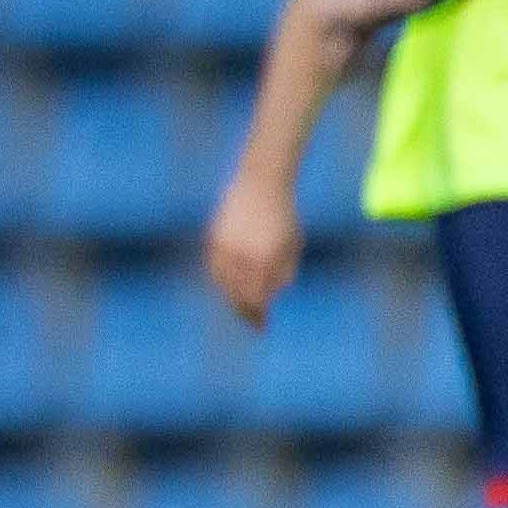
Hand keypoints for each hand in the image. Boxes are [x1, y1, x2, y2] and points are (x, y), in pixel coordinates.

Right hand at [202, 163, 304, 327]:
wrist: (262, 180)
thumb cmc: (283, 213)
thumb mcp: (293, 242)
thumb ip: (285, 270)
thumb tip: (274, 293)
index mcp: (266, 258)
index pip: (257, 299)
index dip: (258, 317)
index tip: (262, 327)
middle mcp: (244, 255)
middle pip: (237, 296)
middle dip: (244, 311)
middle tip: (251, 321)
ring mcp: (227, 245)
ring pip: (222, 283)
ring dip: (231, 296)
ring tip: (240, 303)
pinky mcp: (215, 236)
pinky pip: (213, 267)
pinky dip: (219, 279)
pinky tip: (227, 285)